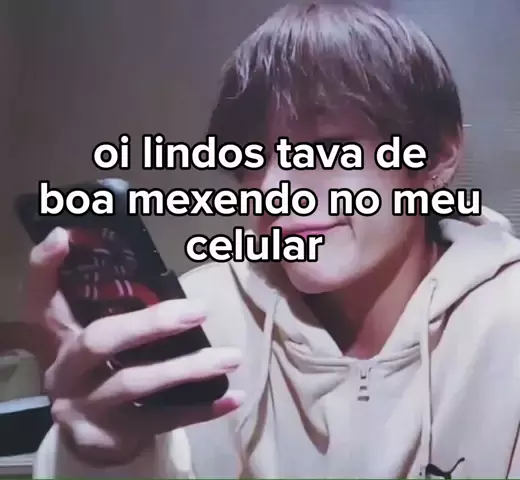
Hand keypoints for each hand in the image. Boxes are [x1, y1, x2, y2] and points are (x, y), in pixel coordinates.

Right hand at [23, 227, 243, 465]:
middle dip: (152, 323)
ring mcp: (83, 406)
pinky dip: (201, 410)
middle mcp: (64, 370)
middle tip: (200, 309)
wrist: (89, 433)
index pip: (41, 295)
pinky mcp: (109, 436)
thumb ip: (117, 306)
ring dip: (189, 368)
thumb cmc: (101, 369)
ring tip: (232, 356)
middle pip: (100, 339)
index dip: (45, 266)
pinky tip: (233, 398)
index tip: (64, 236)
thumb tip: (162, 272)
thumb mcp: (97, 335)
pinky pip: (161, 421)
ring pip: (136, 382)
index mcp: (59, 336)